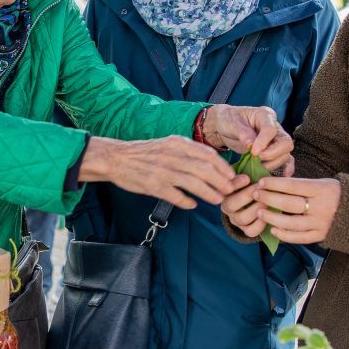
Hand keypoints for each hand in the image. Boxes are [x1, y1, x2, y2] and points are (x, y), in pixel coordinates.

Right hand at [79, 135, 248, 210]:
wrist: (116, 157)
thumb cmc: (147, 152)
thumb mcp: (169, 144)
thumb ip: (189, 151)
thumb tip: (213, 161)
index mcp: (178, 143)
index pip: (207, 154)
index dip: (222, 167)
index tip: (232, 176)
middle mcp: (172, 155)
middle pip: (204, 169)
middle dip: (221, 182)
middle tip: (230, 191)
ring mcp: (162, 171)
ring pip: (192, 183)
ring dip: (208, 193)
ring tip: (218, 200)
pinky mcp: (152, 185)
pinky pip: (173, 195)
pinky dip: (185, 201)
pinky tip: (193, 205)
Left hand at [203, 105, 292, 170]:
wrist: (224, 127)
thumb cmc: (228, 120)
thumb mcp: (231, 123)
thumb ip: (242, 132)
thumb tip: (251, 144)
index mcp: (265, 115)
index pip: (271, 129)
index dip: (264, 142)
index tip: (252, 152)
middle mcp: (275, 127)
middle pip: (285, 142)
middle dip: (272, 154)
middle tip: (257, 158)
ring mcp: (276, 140)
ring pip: (285, 154)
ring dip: (272, 163)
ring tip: (257, 166)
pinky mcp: (274, 152)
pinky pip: (286, 160)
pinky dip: (286, 168)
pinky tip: (284, 175)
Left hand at [223, 176, 340, 244]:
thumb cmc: (332, 194)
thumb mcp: (321, 183)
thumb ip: (301, 185)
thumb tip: (273, 184)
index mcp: (322, 190)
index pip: (293, 186)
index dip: (275, 184)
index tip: (261, 181)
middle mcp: (321, 207)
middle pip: (289, 204)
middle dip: (269, 198)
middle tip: (256, 194)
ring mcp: (320, 223)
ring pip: (290, 223)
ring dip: (272, 218)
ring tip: (260, 211)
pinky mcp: (320, 236)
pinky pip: (298, 237)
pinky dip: (283, 235)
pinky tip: (272, 229)